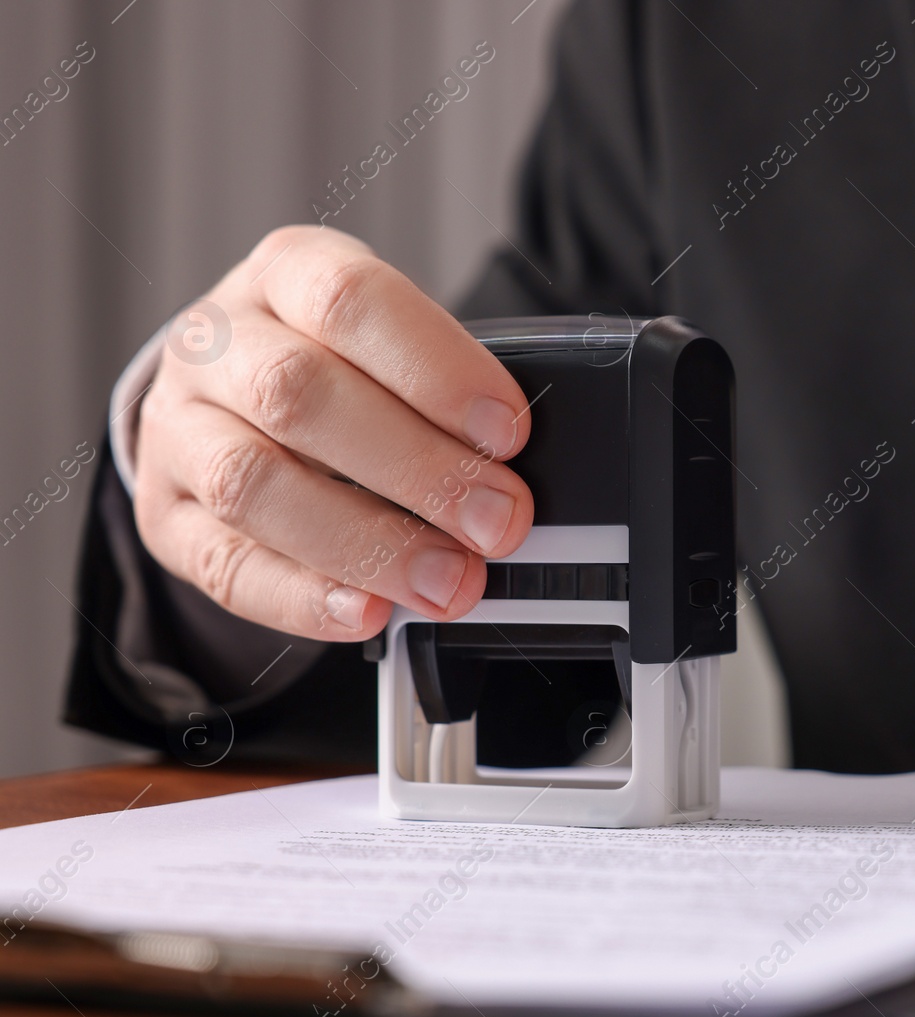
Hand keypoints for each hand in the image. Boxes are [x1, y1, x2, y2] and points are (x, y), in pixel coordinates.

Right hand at [132, 226, 534, 640]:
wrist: (232, 396)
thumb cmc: (340, 364)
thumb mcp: (390, 340)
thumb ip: (446, 389)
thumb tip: (517, 471)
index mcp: (286, 275)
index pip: (352, 301)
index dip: (436, 369)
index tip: (506, 431)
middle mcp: (218, 344)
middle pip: (299, 396)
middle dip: (416, 468)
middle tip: (497, 520)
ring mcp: (179, 430)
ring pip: (252, 483)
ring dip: (367, 543)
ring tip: (449, 580)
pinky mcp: (165, 516)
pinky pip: (226, 565)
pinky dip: (303, 597)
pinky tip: (368, 612)